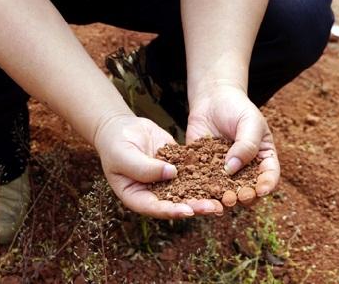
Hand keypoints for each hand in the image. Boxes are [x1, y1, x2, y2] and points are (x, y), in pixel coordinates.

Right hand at [94, 115, 223, 218]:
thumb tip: (172, 174)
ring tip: (223, 198)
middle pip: (175, 204)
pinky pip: (191, 173)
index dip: (172, 211)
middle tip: (215, 208)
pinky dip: (205, 176)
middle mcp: (153, 193)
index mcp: (137, 197)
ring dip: (204, 195)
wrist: (120, 127)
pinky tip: (221, 176)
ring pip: (187, 191)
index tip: (188, 211)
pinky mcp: (176, 167)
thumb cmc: (115, 143)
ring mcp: (166, 181)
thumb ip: (144, 167)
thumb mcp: (124, 155)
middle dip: (195, 207)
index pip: (155, 208)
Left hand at [187, 84, 279, 206]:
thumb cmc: (236, 108)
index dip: (267, 185)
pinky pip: (206, 184)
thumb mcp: (248, 122)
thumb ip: (246, 144)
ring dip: (226, 199)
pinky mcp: (206, 171)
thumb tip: (232, 169)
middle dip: (246, 196)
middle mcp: (246, 169)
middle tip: (239, 197)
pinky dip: (204, 192)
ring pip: (228, 192)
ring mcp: (225, 172)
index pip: (270, 175)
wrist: (212, 100)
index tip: (261, 190)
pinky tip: (201, 196)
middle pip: (250, 190)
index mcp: (263, 158)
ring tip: (222, 200)